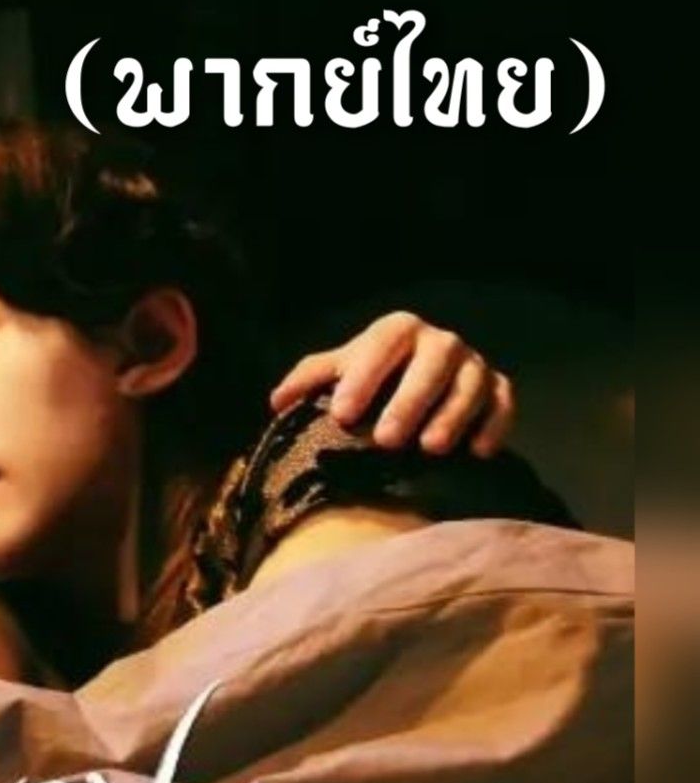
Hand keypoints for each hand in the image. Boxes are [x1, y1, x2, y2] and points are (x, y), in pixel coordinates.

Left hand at [269, 311, 515, 455]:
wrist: (416, 389)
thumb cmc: (369, 381)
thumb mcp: (338, 374)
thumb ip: (309, 381)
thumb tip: (278, 402)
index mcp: (398, 330)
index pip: (382, 345)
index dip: (363, 377)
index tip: (342, 414)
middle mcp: (440, 341)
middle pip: (432, 362)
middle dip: (409, 401)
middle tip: (385, 440)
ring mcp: (472, 364)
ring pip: (470, 382)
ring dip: (452, 415)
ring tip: (429, 449)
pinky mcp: (498, 388)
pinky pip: (504, 402)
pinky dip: (494, 424)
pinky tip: (476, 452)